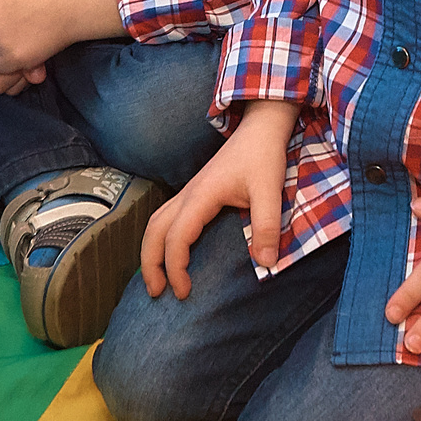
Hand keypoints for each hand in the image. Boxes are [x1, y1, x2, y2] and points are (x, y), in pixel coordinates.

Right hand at [142, 100, 298, 298]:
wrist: (260, 128)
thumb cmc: (263, 156)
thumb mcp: (269, 191)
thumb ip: (266, 226)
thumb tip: (265, 264)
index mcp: (201, 196)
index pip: (176, 237)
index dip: (175, 267)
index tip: (184, 291)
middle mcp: (188, 194)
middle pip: (154, 230)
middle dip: (150, 264)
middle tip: (157, 293)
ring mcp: (189, 191)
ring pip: (155, 222)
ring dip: (150, 251)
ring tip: (155, 279)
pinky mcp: (195, 192)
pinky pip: (166, 217)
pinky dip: (159, 238)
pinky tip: (168, 252)